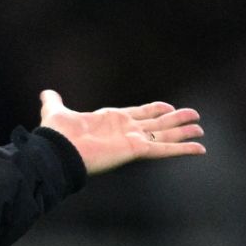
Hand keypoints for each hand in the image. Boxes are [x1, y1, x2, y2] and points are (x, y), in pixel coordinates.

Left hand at [37, 90, 204, 175]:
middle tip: (195, 117)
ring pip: (165, 134)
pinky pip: (164, 149)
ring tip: (201, 129)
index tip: (168, 105)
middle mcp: (125, 131)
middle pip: (157, 123)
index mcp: (112, 120)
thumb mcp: (55, 112)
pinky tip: (200, 149)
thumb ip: (53, 102)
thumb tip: (45, 94)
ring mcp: (133, 140)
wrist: (57, 151)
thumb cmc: (57, 135)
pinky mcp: (136, 149)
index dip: (154, 109)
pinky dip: (182, 149)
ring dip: (183, 132)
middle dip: (175, 120)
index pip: (139, 113)